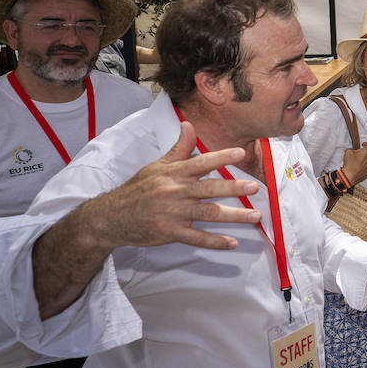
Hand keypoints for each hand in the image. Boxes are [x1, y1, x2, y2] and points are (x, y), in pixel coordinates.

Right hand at [98, 122, 259, 250]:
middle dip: (234, 188)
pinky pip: (196, 238)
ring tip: (255, 215)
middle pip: (209, 189)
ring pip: (208, 214)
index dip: (221, 157)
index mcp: (173, 174)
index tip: (240, 153)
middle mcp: (175, 192)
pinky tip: (232, 242)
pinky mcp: (170, 232)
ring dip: (234, 216)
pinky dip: (215, 242)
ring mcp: (173, 213)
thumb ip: (178, 148)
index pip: (200, 162)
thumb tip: (189, 124)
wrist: (111, 217)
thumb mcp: (157, 166)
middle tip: (255, 187)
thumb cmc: (138, 189)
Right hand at [342, 140, 366, 184]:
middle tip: (357, 156)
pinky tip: (358, 168)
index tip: (364, 145)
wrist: (349, 176)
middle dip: (364, 153)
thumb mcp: (348, 152)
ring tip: (357, 163)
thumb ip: (354, 149)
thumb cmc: (349, 164)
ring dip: (364, 160)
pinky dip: (365, 167)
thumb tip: (354, 151)